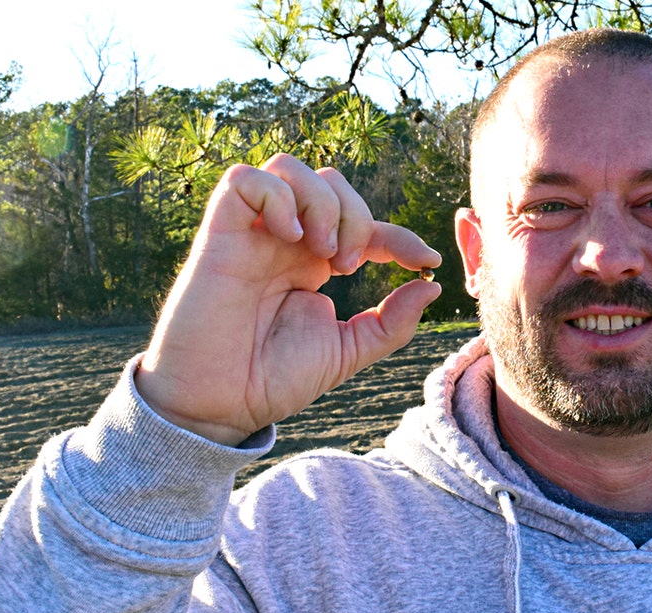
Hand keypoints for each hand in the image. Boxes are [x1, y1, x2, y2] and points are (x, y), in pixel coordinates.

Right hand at [135, 154, 441, 445]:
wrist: (218, 406)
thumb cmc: (273, 380)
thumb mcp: (348, 351)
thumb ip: (393, 322)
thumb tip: (433, 286)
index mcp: (313, 264)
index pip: (364, 225)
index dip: (401, 235)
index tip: (427, 262)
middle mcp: (283, 241)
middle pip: (330, 183)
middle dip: (357, 215)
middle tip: (348, 266)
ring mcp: (251, 234)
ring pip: (289, 167)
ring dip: (321, 202)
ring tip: (323, 252)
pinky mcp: (218, 236)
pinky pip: (243, 180)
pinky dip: (277, 197)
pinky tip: (290, 238)